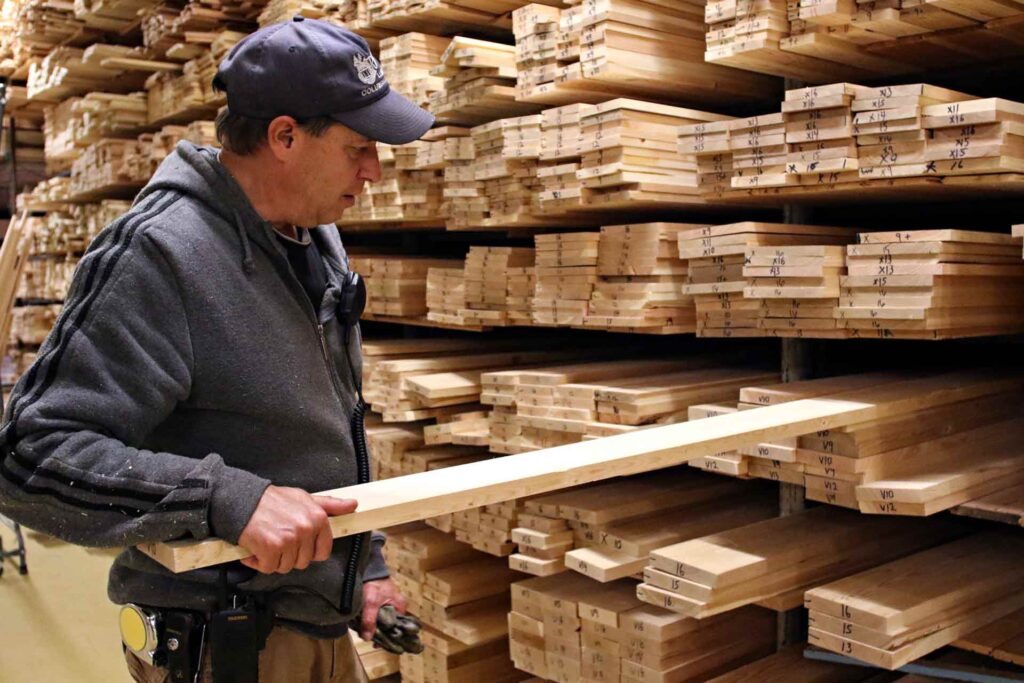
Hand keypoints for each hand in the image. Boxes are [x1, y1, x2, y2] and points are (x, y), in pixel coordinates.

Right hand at [238, 486, 356, 573]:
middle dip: (289, 555)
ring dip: (273, 559)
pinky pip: (269, 568)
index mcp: (318, 518)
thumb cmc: (272, 500)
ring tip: (267, 541)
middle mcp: (306, 528)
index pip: (323, 551)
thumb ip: (330, 505)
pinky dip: (259, 562)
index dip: (309, 552)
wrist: (242, 500)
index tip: (298, 545)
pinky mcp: (272, 548)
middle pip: (303, 562)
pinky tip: (255, 548)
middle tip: (278, 539)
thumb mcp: (305, 498)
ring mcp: (290, 539)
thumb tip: (352, 505)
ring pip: (286, 567)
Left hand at [361, 577, 406, 640]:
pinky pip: (378, 615)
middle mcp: (397, 607)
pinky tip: (363, 622)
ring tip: (364, 630)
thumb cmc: (374, 584)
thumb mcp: (371, 602)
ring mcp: (389, 604)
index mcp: (400, 607)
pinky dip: (371, 619)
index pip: (398, 628)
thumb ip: (370, 620)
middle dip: (379, 632)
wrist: (368, 568)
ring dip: (374, 626)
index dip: (388, 637)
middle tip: (368, 637)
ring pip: (383, 621)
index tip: (377, 644)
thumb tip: (367, 638)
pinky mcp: (381, 602)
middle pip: (389, 626)